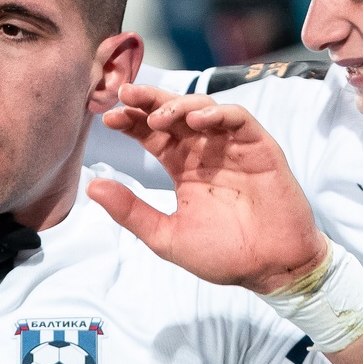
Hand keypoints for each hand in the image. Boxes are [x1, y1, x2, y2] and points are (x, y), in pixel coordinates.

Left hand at [89, 83, 330, 292]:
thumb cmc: (223, 255)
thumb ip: (131, 212)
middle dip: (149, 100)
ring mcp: (233, 147)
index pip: (153, 134)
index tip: (108, 118)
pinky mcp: (259, 148)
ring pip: (203, 108)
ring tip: (159, 118)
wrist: (271, 268)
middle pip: (174, 113)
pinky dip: (218, 113)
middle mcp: (206, 151)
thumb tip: (92, 187)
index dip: (131, 121)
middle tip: (126, 95)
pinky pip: (238, 119)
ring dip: (179, 106)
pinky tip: (197, 119)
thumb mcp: (167, 236)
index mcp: (183, 168)